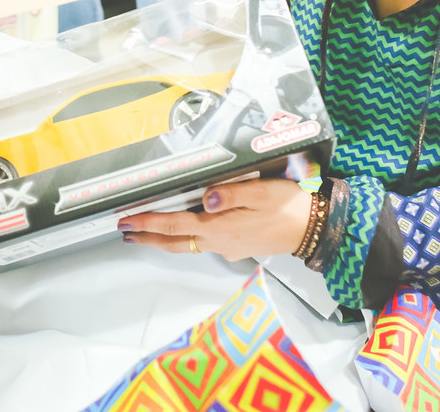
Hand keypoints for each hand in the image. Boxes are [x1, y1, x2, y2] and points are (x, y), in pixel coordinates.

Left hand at [118, 179, 311, 261]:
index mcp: (220, 228)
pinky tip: (184, 231)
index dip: (147, 224)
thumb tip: (206, 197)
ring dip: (164, 240)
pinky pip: (204, 243)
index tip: (126, 222)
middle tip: (125, 232)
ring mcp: (229, 247)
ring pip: (188, 245)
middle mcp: (220, 243)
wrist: (314, 229)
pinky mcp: (238, 247)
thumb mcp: (260, 192)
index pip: (174, 226)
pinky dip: (185, 238)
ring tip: (145, 234)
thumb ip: (230, 194)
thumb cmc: (288, 207)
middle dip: (148, 238)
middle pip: (175, 243)